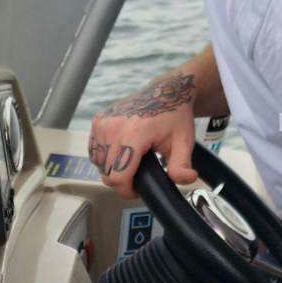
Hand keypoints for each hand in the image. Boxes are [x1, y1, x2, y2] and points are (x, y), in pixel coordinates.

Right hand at [87, 71, 199, 198]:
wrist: (166, 92)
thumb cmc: (175, 117)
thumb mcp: (184, 141)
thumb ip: (182, 164)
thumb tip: (188, 179)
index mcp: (134, 134)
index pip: (117, 177)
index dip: (127, 191)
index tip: (138, 190)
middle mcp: (114, 127)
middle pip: (107, 173)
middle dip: (122, 181)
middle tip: (139, 174)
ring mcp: (103, 123)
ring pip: (99, 164)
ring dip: (112, 168)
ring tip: (132, 161)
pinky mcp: (98, 121)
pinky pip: (94, 151)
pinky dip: (104, 156)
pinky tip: (121, 151)